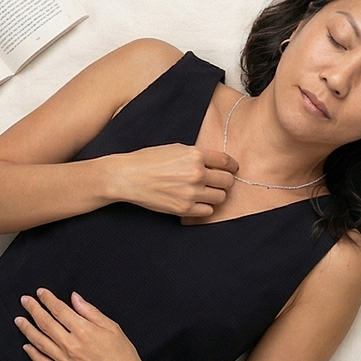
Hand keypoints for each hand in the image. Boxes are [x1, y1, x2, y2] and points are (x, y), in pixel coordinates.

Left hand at [16, 287, 153, 360]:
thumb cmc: (122, 354)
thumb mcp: (111, 327)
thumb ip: (90, 311)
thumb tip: (75, 298)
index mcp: (84, 331)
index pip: (59, 310)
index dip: (48, 300)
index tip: (41, 293)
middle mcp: (71, 345)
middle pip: (46, 323)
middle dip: (33, 309)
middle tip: (25, 300)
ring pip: (40, 342)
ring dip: (27, 329)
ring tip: (19, 319)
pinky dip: (32, 354)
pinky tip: (27, 346)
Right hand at [101, 142, 238, 219]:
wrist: (128, 177)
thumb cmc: (150, 160)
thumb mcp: (177, 149)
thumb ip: (198, 156)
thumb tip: (216, 163)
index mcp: (196, 155)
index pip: (227, 162)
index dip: (232, 166)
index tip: (232, 169)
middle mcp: (197, 173)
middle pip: (227, 181)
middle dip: (225, 181)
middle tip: (219, 182)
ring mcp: (191, 193)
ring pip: (220, 197)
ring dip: (216, 195)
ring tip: (206, 192)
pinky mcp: (183, 209)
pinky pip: (208, 211)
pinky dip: (204, 207)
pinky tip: (196, 202)